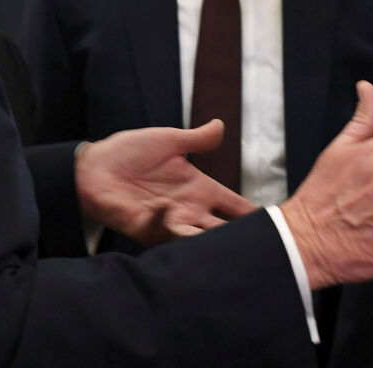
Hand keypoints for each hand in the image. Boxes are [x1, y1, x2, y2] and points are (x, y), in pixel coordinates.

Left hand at [75, 121, 256, 245]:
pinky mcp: (145, 227)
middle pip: (223, 230)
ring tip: (226, 241)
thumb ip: (197, 139)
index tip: (279, 226)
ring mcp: (169, 221)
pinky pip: (161, 231)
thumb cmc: (129, 152)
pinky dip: (167, 222)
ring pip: (198, 238)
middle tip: (263, 246)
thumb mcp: (169, 141)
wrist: (93, 165)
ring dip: (209, 240)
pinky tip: (169, 208)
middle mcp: (189, 209)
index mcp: (201, 189)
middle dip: (240, 239)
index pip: (236, 208)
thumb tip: (221, 126)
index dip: (256, 217)